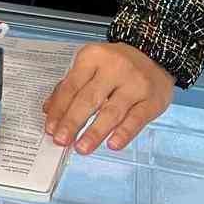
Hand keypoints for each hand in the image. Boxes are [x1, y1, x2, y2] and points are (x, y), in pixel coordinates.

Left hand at [43, 42, 174, 154]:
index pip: (71, 86)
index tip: (50, 128)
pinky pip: (136, 119)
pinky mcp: (152, 100)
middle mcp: (114, 68)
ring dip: (95, 132)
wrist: (154, 55)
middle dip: (72, 122)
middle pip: (89, 99)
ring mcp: (135, 84)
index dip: (59, 109)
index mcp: (93, 57)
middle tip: (61, 140)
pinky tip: (112, 144)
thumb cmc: (116, 64)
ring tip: (81, 148)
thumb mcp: (90, 65)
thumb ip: (69, 86)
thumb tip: (49, 110)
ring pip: (111, 111)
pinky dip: (123, 133)